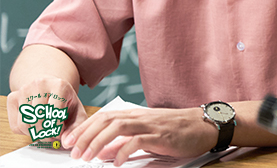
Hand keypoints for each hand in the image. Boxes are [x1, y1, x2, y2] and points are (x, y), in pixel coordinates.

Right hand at [6, 76, 87, 138]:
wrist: (50, 87)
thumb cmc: (65, 100)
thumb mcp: (76, 111)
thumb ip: (77, 127)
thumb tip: (67, 143)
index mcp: (59, 86)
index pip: (54, 113)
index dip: (57, 128)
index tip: (60, 131)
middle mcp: (40, 85)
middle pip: (39, 120)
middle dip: (46, 134)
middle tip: (52, 135)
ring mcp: (24, 90)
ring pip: (25, 124)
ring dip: (35, 134)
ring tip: (44, 132)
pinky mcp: (13, 97)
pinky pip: (16, 125)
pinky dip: (25, 132)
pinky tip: (35, 126)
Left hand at [62, 106, 217, 165]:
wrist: (205, 125)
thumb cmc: (178, 132)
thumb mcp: (148, 137)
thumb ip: (125, 143)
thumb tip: (103, 152)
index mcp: (136, 115)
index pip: (103, 117)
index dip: (83, 128)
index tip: (69, 142)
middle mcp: (140, 117)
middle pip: (106, 119)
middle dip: (85, 135)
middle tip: (73, 152)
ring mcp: (151, 124)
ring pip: (117, 126)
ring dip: (98, 141)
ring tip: (87, 157)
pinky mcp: (161, 135)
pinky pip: (137, 140)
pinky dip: (124, 151)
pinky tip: (117, 163)